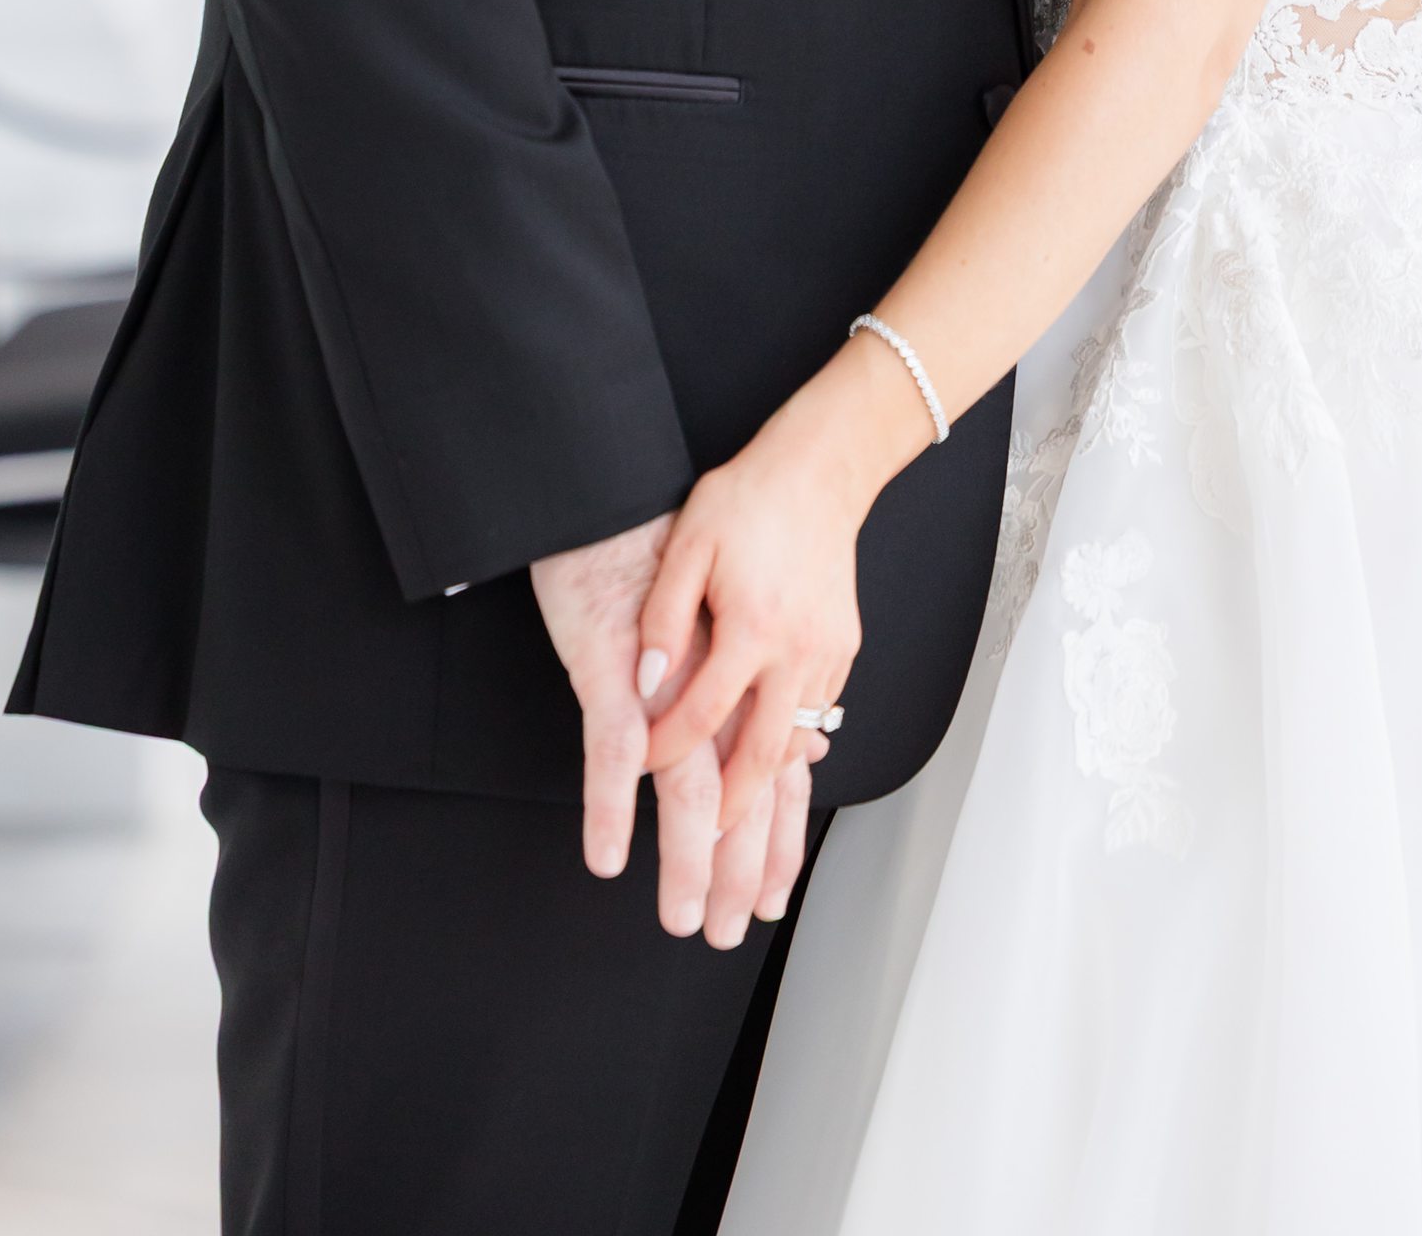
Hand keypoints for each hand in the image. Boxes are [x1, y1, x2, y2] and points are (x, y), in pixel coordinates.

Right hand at [532, 521, 820, 938]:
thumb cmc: (676, 552)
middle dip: (735, 872)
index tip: (771, 898)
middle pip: (738, 796)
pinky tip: (607, 853)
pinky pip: (614, 748)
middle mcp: (719, 686)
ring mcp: (668, 679)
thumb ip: (769, 689)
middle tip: (726, 930)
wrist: (627, 491)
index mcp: (748, 676)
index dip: (775, 843)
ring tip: (680, 914)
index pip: (774, 777)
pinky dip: (612, 805)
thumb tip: (814, 750)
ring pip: (686, 788)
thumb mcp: (736, 620)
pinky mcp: (613, 666)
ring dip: (685, 859)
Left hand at [641, 345, 925, 833]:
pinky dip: (797, 744)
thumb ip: (665, 618)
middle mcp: (797, 649)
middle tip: (711, 848)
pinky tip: (780, 762)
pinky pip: (820, 710)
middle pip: (764, 754)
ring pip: (799, 740)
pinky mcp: (845, 645)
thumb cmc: (750, 497)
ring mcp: (828, 650)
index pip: (701, 714)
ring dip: (773, 791)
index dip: (664, 748)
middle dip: (735, 814)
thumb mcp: (689, 545)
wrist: (821, 468)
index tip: (639, 766)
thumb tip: (649, 682)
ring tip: (751, 835)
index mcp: (753, 627)